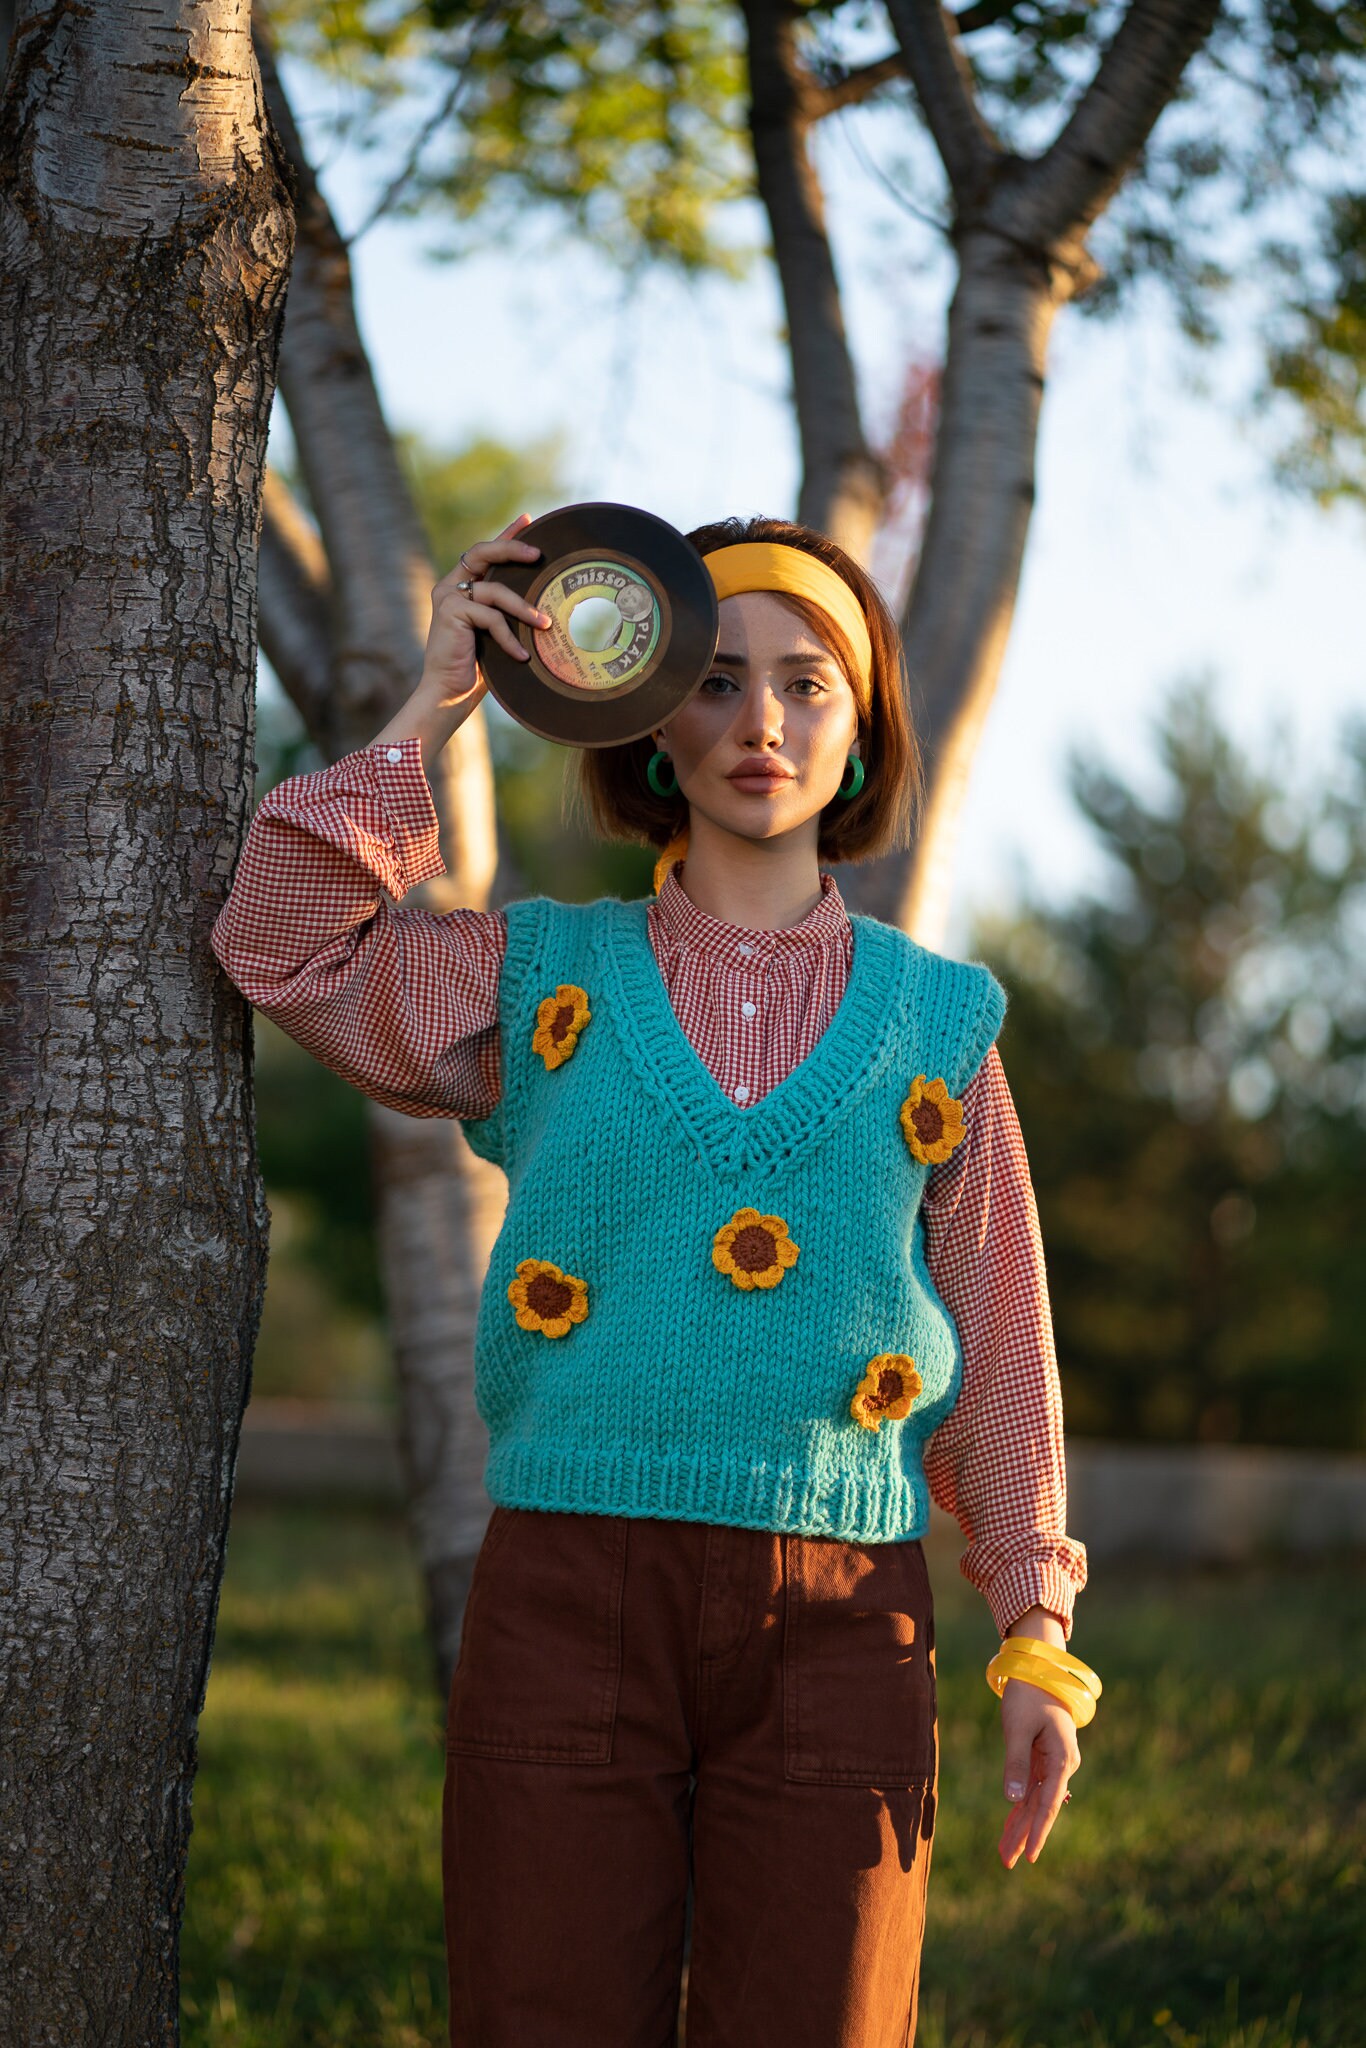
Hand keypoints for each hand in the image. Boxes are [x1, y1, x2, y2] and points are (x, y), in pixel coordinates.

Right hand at [420, 513, 549, 704]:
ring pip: (495, 590)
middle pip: (484, 552)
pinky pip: (491, 617)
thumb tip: (546, 602)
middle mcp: (452, 585)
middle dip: (513, 548)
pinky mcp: (450, 611)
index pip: (487, 553)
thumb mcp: (497, 633)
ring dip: (524, 609)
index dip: (507, 535)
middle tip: (538, 554)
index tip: (529, 520)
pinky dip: (508, 637)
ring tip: (545, 625)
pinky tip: (521, 655)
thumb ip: (508, 612)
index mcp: (463, 587)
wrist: (449, 694)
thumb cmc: (477, 668)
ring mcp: (448, 596)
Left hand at [997, 1676, 1080, 1868]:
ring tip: (1006, 1853)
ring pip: (1035, 1802)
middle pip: (1041, 1808)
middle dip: (1025, 1835)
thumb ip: (1016, 1763)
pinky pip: (1031, 1789)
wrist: (1038, 1669)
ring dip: (1020, 1826)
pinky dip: (1019, 1808)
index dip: (1038, 1831)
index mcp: (1062, 1760)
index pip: (1048, 1803)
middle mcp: (1062, 1766)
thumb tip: (1012, 1799)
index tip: (1030, 1855)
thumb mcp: (1018, 1728)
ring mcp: (1053, 1764)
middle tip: (1008, 1862)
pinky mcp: (1043, 1760)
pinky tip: (1010, 1828)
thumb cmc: (1028, 1695)